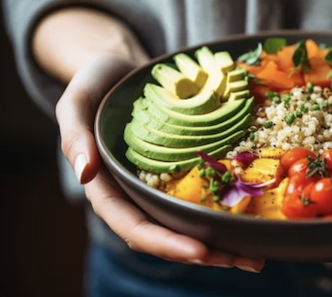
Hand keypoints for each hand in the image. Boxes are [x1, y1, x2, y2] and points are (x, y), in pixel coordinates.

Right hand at [56, 54, 263, 271]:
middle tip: (246, 261)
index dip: (165, 243)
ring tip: (257, 256)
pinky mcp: (181, 173)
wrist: (119, 69)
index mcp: (107, 188)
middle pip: (167, 235)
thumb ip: (74, 134)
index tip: (199, 251)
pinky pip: (202, 199)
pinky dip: (226, 214)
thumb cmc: (95, 84)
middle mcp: (135, 194)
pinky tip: (254, 221)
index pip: (133, 226)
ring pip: (189, 225)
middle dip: (204, 254)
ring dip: (221, 245)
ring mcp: (160, 186)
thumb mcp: (76, 101)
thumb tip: (84, 173)